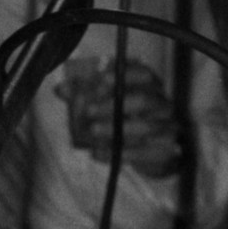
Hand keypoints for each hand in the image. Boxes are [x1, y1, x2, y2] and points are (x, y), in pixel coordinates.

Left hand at [56, 61, 180, 175]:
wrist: (156, 154)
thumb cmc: (130, 123)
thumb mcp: (111, 106)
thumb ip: (87, 97)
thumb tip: (60, 89)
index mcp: (152, 88)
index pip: (145, 74)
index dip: (126, 75)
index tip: (102, 78)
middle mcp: (163, 105)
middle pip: (145, 100)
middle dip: (115, 105)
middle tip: (89, 111)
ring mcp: (167, 127)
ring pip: (145, 127)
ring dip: (116, 129)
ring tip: (93, 131)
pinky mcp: (164, 151)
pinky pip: (142, 152)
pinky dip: (118, 153)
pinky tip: (97, 153)